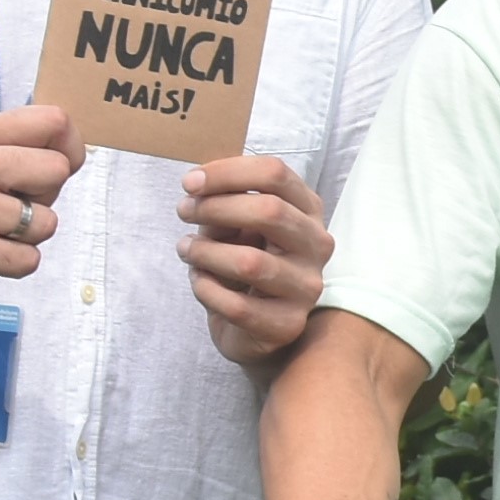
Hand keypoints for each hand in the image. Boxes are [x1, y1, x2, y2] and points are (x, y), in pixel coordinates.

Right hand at [0, 107, 80, 304]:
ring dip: (27, 236)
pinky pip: (27, 260)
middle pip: (57, 171)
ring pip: (46, 222)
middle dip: (45, 196)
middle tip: (12, 205)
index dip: (70, 148)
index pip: (53, 121)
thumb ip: (14, 147)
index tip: (57, 167)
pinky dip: (13, 263)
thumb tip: (70, 154)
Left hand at [179, 154, 332, 364]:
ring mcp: (307, 287)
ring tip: (187, 250)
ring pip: (251, 262)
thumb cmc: (244, 263)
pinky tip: (199, 282)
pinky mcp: (287, 324)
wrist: (255, 327)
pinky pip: (237, 305)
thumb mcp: (234, 226)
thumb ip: (223, 205)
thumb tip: (198, 193)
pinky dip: (206, 290)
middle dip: (215, 208)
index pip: (276, 174)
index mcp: (307, 210)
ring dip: (205, 252)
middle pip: (270, 211)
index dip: (228, 172)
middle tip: (183, 211)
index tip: (190, 182)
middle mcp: (316, 245)